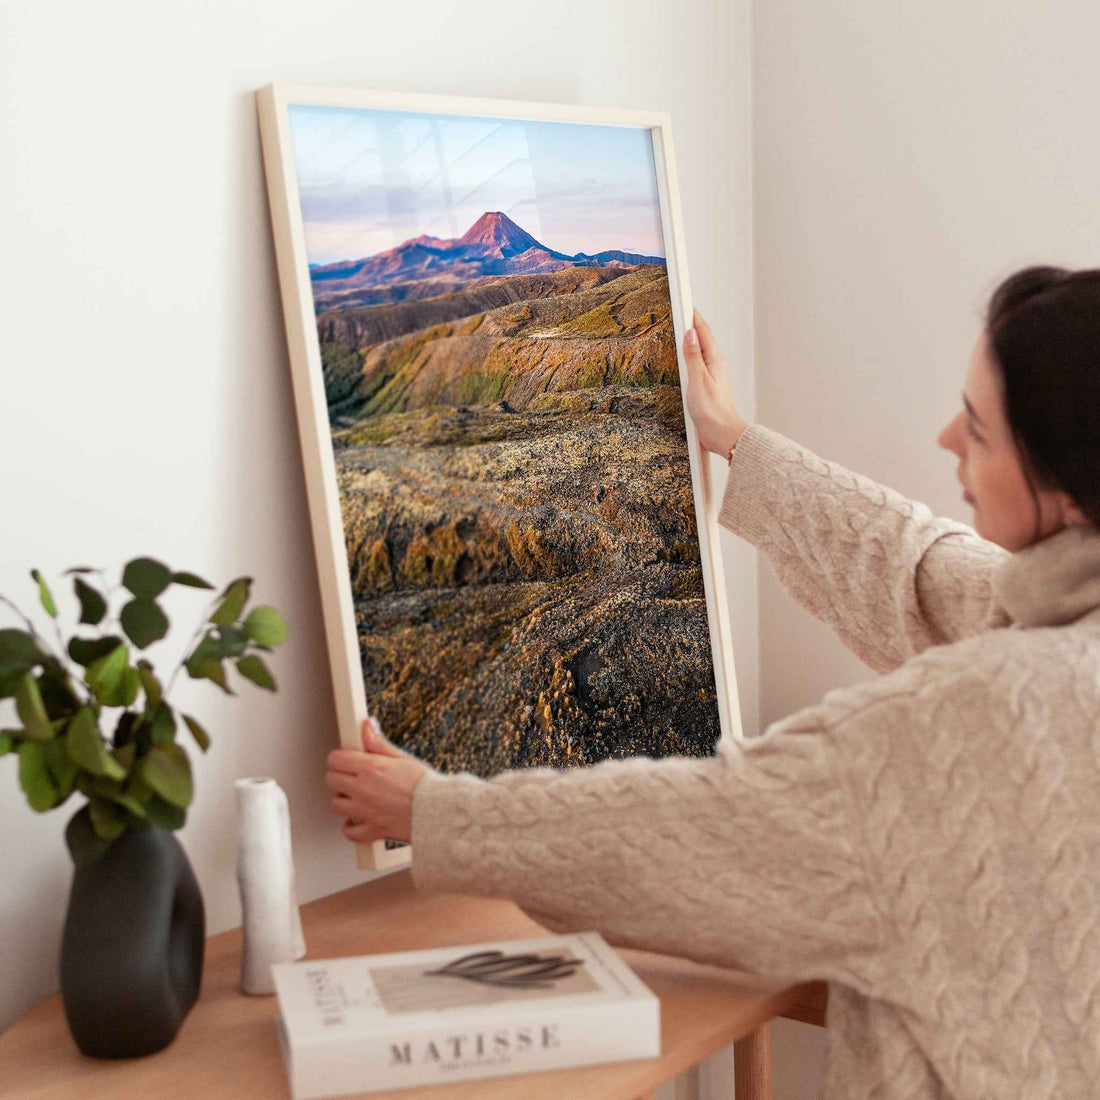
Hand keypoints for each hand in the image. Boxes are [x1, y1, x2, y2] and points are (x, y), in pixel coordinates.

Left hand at [325, 717, 429, 844]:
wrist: (440, 811)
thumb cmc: (425, 784)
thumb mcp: (402, 757)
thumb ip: (378, 743)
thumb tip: (367, 725)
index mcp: (370, 768)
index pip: (335, 759)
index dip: (340, 758)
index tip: (346, 760)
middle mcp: (363, 789)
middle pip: (331, 780)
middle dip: (340, 776)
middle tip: (353, 777)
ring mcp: (365, 811)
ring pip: (336, 805)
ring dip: (344, 800)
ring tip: (358, 797)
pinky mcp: (371, 829)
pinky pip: (349, 832)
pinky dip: (352, 827)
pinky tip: (360, 819)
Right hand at [682, 310, 747, 457]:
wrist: (722, 434)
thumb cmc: (713, 411)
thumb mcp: (698, 380)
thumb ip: (693, 356)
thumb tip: (690, 334)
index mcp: (715, 360)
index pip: (703, 331)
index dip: (693, 316)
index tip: (685, 303)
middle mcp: (715, 365)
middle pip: (703, 339)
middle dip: (692, 324)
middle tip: (681, 310)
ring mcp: (712, 376)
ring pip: (700, 351)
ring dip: (691, 339)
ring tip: (681, 329)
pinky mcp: (707, 386)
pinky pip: (698, 364)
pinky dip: (690, 356)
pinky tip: (684, 359)